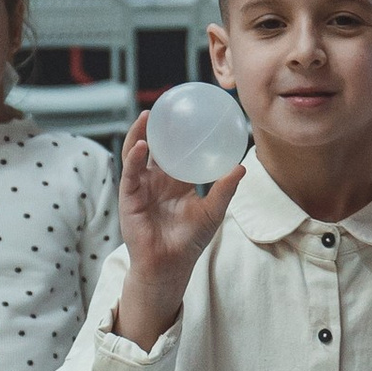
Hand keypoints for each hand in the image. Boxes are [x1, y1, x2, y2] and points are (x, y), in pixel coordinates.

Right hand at [113, 107, 246, 344]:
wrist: (170, 266)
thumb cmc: (189, 241)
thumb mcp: (212, 212)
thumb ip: (224, 189)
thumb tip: (242, 167)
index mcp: (175, 181)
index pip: (175, 150)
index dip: (179, 131)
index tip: (188, 111)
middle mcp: (156, 180)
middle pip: (154, 146)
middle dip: (157, 125)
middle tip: (166, 104)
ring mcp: (141, 187)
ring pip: (136, 154)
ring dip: (140, 134)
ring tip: (148, 116)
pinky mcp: (129, 198)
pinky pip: (130, 174)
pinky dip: (135, 158)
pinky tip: (143, 145)